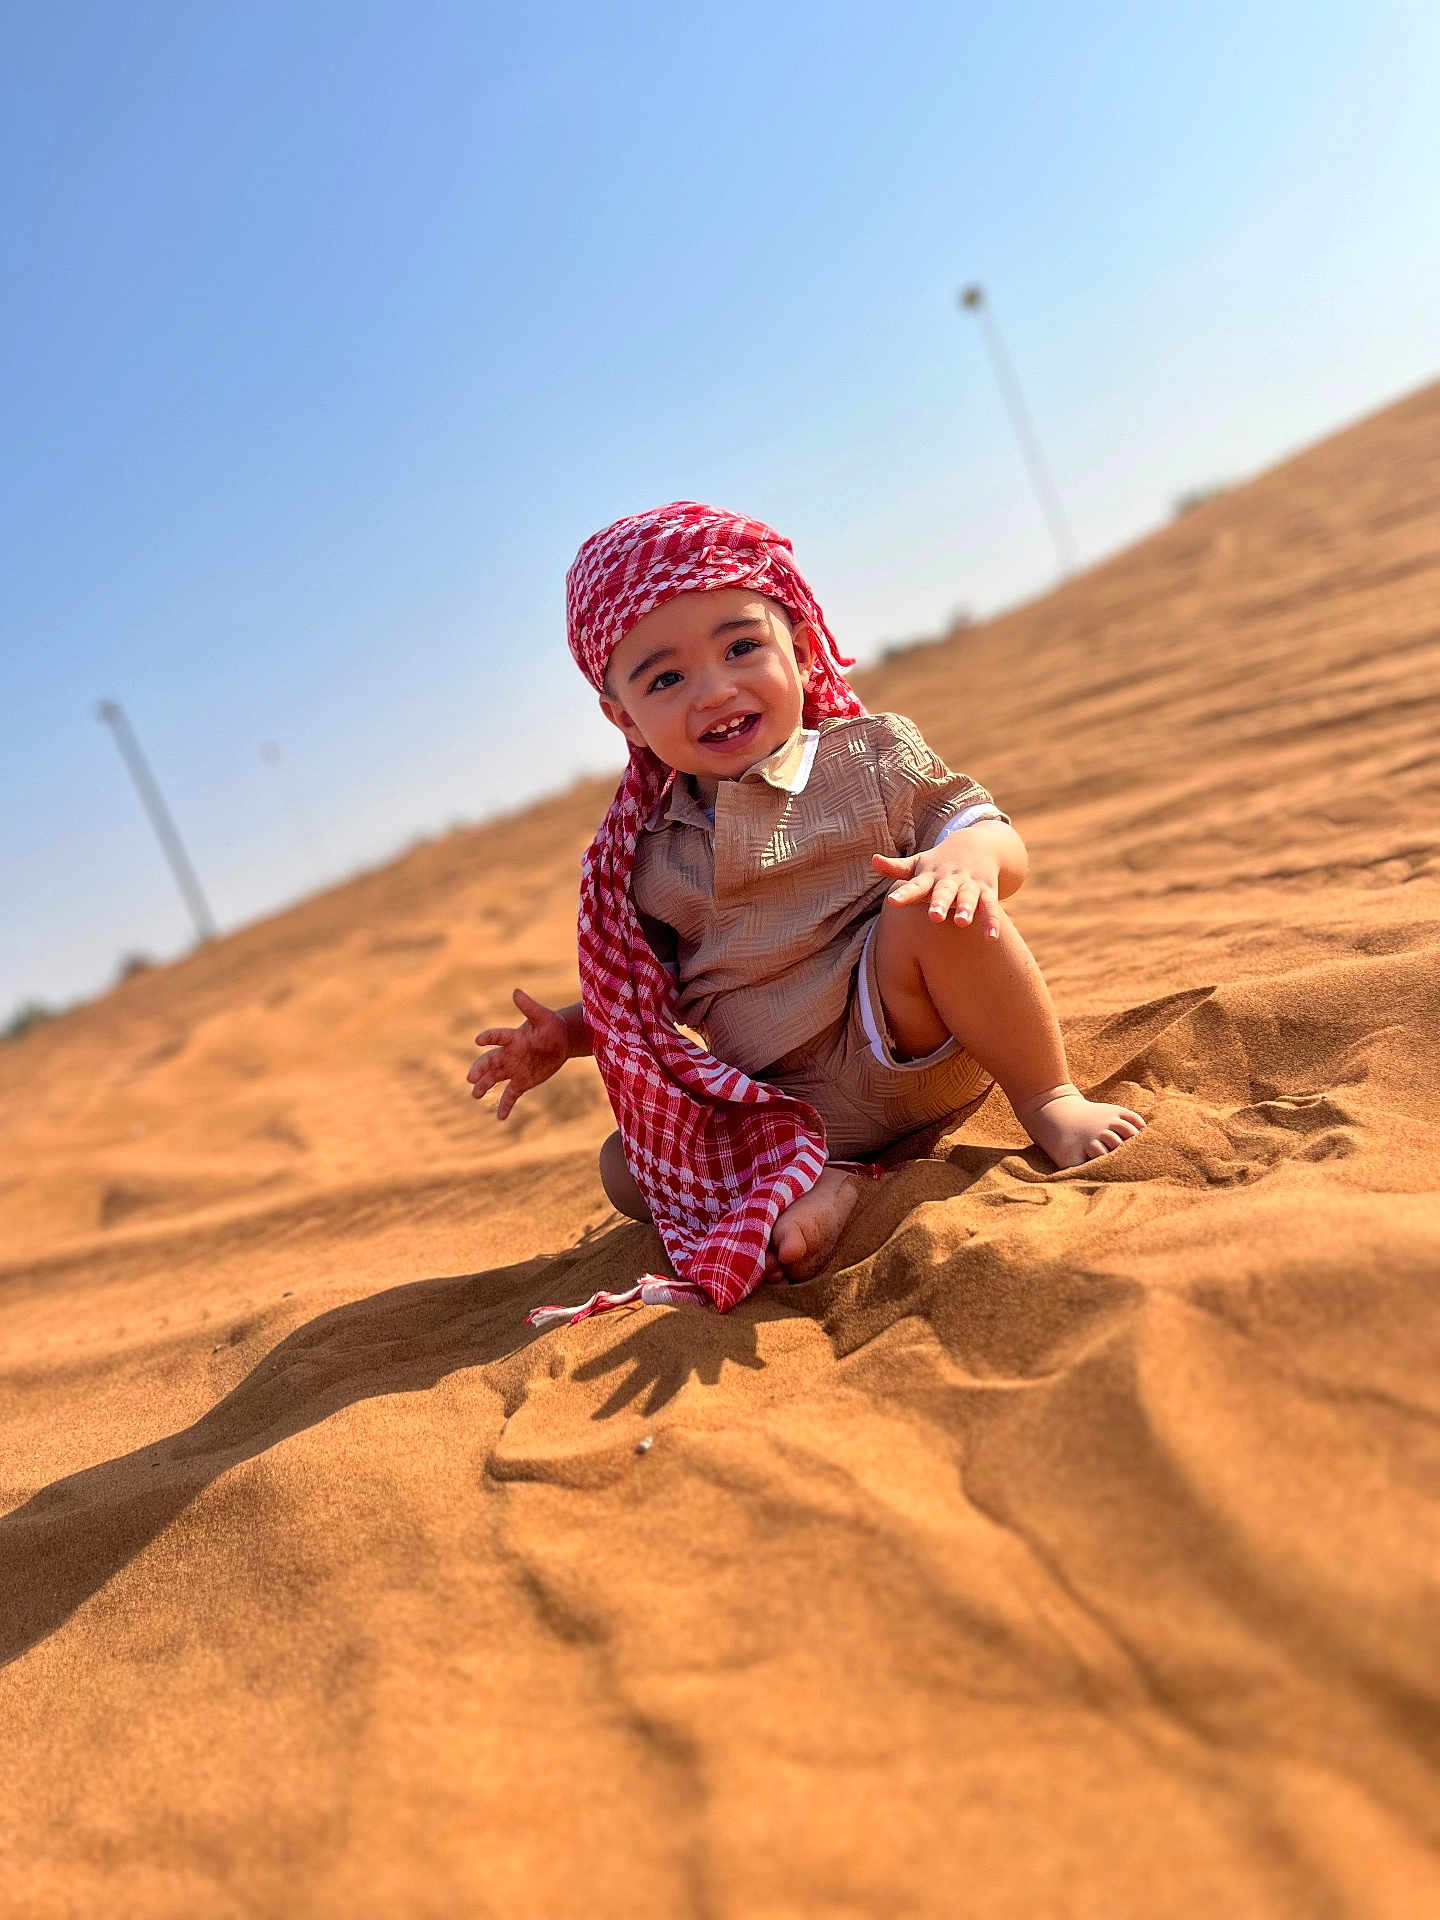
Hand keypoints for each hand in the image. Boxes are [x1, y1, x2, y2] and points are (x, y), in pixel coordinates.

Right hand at [466, 988, 569, 1119]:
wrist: (560, 1042)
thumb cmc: (551, 1026)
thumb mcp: (543, 1016)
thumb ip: (529, 1006)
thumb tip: (516, 991)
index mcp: (513, 1038)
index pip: (498, 1037)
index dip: (488, 1038)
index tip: (478, 1040)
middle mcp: (509, 1054)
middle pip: (490, 1062)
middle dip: (480, 1070)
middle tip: (471, 1078)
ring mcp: (514, 1069)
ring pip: (495, 1079)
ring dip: (484, 1086)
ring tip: (475, 1095)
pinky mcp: (522, 1082)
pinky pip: (510, 1095)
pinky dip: (505, 1106)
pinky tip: (500, 1118)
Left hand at [872, 847, 1003, 937]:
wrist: (978, 845)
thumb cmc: (939, 863)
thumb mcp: (918, 864)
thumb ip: (896, 868)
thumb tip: (873, 860)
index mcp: (930, 876)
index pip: (915, 885)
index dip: (904, 894)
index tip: (893, 902)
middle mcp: (950, 880)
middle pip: (944, 892)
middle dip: (940, 904)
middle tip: (934, 917)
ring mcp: (969, 886)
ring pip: (969, 897)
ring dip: (967, 908)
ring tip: (963, 922)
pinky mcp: (987, 892)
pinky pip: (990, 908)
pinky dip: (991, 922)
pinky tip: (990, 939)